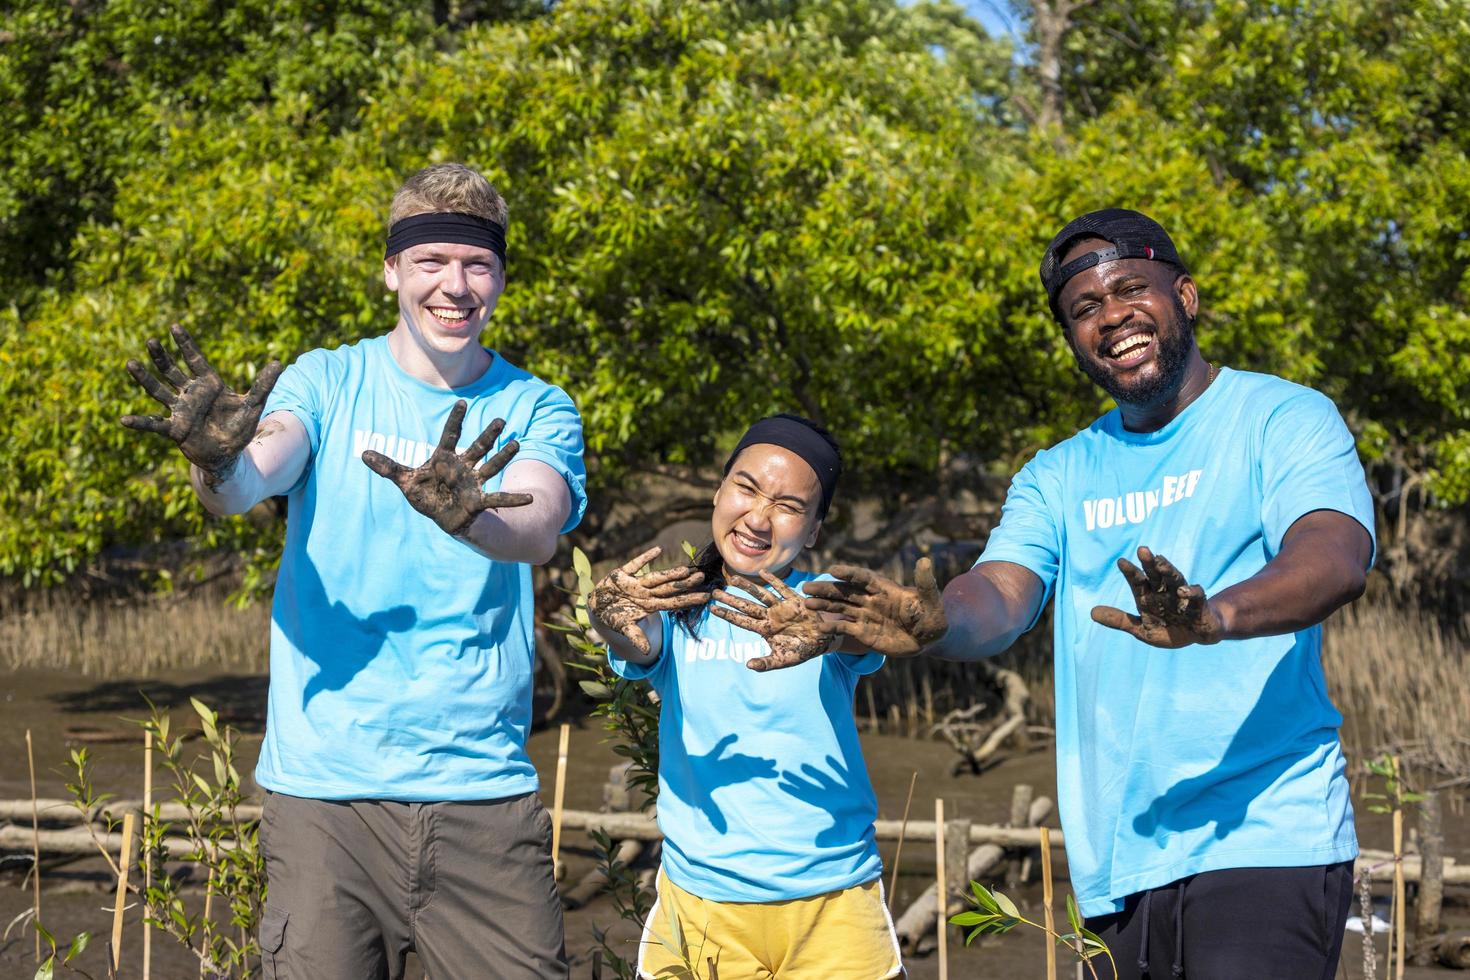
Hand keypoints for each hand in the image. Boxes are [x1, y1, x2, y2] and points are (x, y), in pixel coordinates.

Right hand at [119, 325, 282, 486]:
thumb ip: (263, 384)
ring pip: (158, 390)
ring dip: (145, 378)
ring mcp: (180, 410)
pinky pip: (154, 424)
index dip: (185, 344)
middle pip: (172, 371)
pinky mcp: (175, 429)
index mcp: (208, 384)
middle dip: (162, 357)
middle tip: (152, 341)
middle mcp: (190, 394)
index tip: (174, 326)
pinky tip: (124, 420)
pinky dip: (140, 423)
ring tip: (130, 363)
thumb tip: (279, 363)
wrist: (229, 454)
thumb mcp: (254, 405)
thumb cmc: (239, 428)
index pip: (195, 359)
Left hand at [361, 399, 531, 535]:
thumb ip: (387, 466)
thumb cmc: (427, 495)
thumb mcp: (404, 480)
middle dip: (489, 434)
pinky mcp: (480, 501)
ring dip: (504, 456)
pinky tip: (529, 499)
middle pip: (478, 447)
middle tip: (501, 420)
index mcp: (445, 458)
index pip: (450, 435)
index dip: (456, 420)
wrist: (443, 517)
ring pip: (491, 466)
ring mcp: (474, 482)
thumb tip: (362, 453)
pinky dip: (514, 500)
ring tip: (516, 444)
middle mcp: (463, 467)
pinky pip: (499, 499)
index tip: (461, 402)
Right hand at [587, 546, 706, 655]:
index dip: (688, 600)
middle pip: (669, 588)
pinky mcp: (622, 574)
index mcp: (649, 606)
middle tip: (702, 577)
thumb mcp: (624, 627)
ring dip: (669, 574)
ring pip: (655, 578)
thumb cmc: (614, 617)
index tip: (705, 597)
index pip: (673, 603)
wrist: (597, 606)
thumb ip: (635, 636)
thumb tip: (647, 651)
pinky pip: (634, 565)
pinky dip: (644, 558)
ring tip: (685, 569)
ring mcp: (635, 583)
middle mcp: (645, 593)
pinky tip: (657, 550)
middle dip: (685, 584)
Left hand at [711, 570, 837, 671]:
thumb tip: (748, 665)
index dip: (727, 615)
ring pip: (761, 595)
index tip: (712, 609)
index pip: (742, 621)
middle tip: (715, 592)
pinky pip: (783, 589)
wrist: (823, 642)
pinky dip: (774, 581)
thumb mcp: (783, 660)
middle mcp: (770, 616)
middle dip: (731, 599)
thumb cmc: (801, 651)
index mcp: (765, 630)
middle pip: (747, 606)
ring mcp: (782, 607)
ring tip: (734, 578)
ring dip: (748, 587)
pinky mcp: (795, 601)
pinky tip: (763, 573)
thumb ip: (766, 664)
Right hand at [801, 557, 946, 657]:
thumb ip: (925, 583)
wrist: (929, 638)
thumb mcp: (931, 601)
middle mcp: (871, 599)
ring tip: (807, 603)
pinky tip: (820, 627)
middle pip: (845, 591)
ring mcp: (865, 615)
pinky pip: (845, 628)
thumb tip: (925, 560)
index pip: (863, 578)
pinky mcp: (863, 632)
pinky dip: (833, 627)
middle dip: (827, 589)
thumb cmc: (932, 616)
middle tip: (807, 586)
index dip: (849, 574)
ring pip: (841, 607)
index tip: (834, 570)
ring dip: (824, 605)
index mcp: (885, 588)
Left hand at [1090, 546, 1225, 646]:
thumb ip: (1119, 620)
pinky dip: (1190, 592)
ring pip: (1175, 579)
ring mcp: (1182, 596)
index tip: (1121, 561)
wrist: (1197, 636)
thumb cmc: (1168, 629)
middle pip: (1155, 574)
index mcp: (1148, 596)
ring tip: (1160, 563)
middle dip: (1149, 563)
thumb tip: (1091, 612)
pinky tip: (1183, 591)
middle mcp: (1164, 591)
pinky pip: (1196, 595)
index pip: (1137, 581)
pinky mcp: (1199, 604)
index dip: (1130, 572)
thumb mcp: (1141, 629)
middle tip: (1142, 550)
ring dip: (1168, 570)